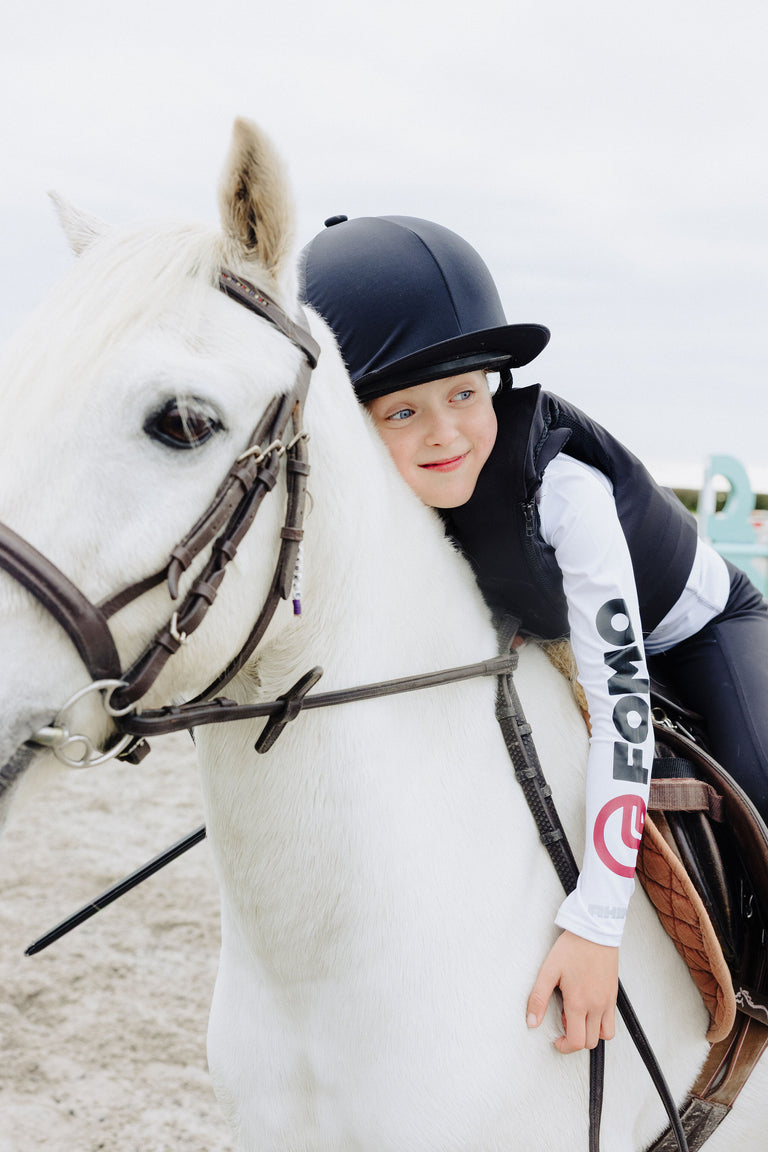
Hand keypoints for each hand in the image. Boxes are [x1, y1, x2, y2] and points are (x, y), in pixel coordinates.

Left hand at [526, 930, 617, 1053]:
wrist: (594, 931)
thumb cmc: (571, 948)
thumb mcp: (548, 971)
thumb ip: (538, 998)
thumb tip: (531, 1022)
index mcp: (578, 1003)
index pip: (576, 1041)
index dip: (565, 1047)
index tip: (557, 1040)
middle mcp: (596, 1006)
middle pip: (590, 1042)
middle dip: (575, 1039)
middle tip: (565, 1020)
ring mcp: (607, 1002)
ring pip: (605, 1035)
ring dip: (591, 1033)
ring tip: (578, 1015)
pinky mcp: (614, 995)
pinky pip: (612, 1021)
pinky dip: (601, 1023)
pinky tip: (589, 1007)